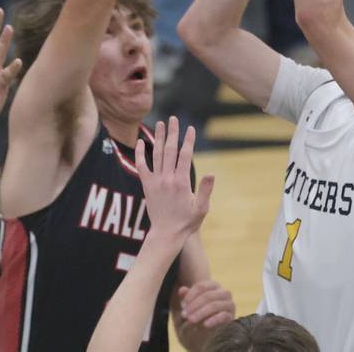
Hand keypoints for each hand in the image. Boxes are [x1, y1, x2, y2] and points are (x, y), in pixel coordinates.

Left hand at [136, 117, 213, 246]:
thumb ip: (206, 190)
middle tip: (173, 119)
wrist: (166, 234)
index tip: (190, 128)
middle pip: (170, 150)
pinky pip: (141, 166)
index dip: (188, 140)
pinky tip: (140, 142)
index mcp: (181, 182)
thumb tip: (212, 173)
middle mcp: (167, 179)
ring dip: (158, 138)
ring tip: (160, 124)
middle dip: (172, 133)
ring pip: (156, 154)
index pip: (185, 155)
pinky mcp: (147, 185)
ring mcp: (155, 181)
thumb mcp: (202, 208)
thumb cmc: (187, 222)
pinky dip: (140, 154)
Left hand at [178, 280, 234, 331]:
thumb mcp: (191, 304)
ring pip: (214, 305)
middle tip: (184, 314)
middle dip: (194, 305)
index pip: (201, 286)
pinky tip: (204, 324)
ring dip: (200, 313)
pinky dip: (213, 320)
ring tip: (191, 320)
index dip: (190, 295)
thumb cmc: (199, 311)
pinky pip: (223, 316)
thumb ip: (186, 296)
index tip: (182, 304)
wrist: (209, 330)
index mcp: (214, 285)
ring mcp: (229, 304)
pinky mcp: (231, 316)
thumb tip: (181, 290)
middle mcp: (224, 292)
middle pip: (208, 296)